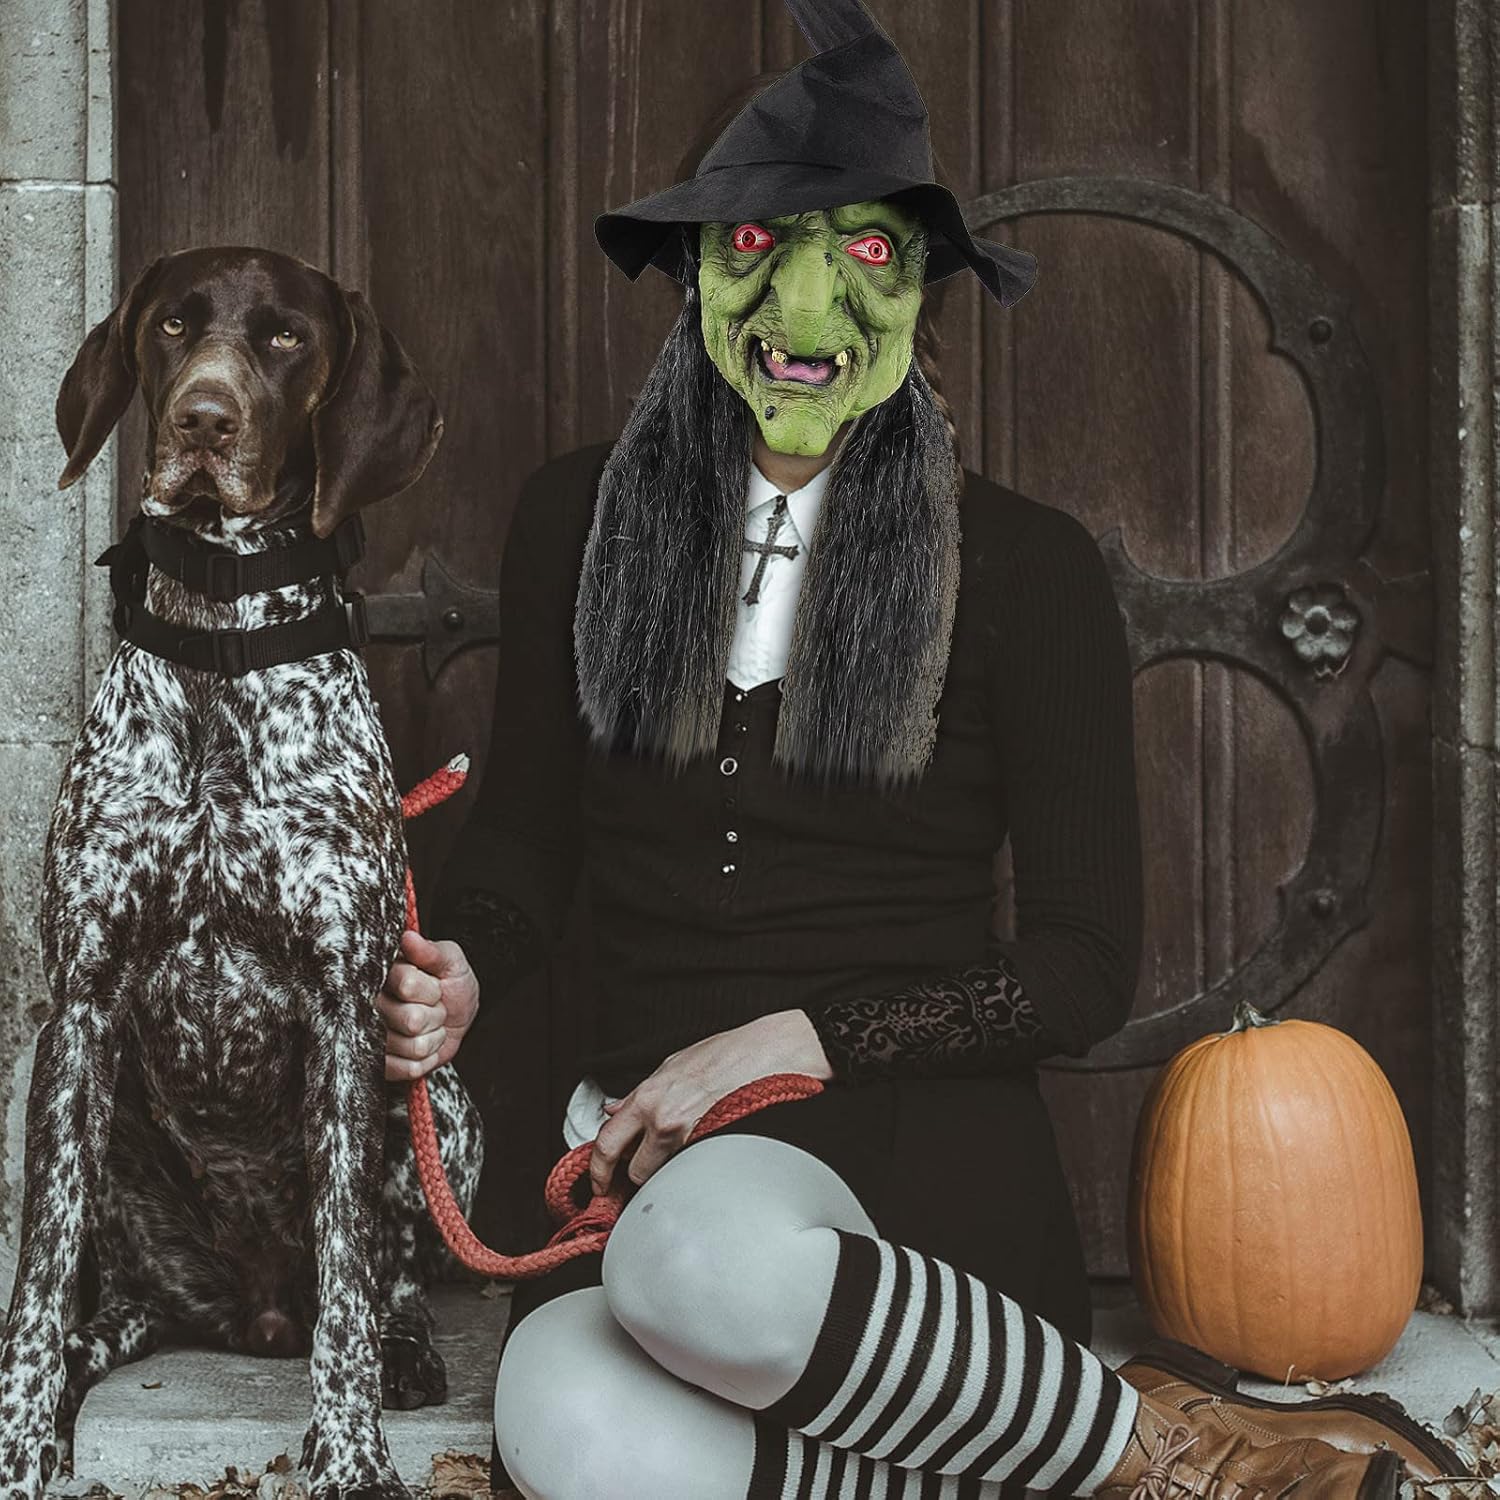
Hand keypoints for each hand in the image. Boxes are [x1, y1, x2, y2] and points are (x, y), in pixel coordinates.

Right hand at [376, 929, 479, 1082]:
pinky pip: (408, 1069)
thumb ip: (432, 951)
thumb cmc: (451, 983)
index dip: (431, 990)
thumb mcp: (451, 960)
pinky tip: (424, 1044)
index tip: (435, 985)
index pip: (406, 985)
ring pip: (412, 1046)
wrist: (458, 1014)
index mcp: (386, 975)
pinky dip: (427, 1058)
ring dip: (433, 1038)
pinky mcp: (381, 1064)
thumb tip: (409, 938)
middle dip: (435, 1015)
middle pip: (411, 1020)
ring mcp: (374, 1036)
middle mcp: (373, 1005)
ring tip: (430, 1024)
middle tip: (434, 1006)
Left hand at [588, 1009, 831, 1196]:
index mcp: (649, 1097)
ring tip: (681, 1153)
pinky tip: (702, 1151)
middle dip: (637, 1174)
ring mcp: (691, 1139)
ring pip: (665, 1176)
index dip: (598, 1168)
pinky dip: (691, 1168)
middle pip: (635, 1172)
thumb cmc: (726, 1054)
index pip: (607, 1143)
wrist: (769, 1054)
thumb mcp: (672, 1064)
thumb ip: (639, 1092)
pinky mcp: (715, 1150)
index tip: (598, 1180)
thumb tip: (615, 1110)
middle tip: (643, 1168)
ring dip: (667, 1171)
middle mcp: (665, 1121)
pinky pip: (691, 1171)